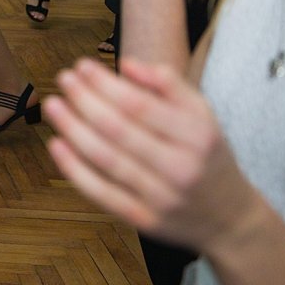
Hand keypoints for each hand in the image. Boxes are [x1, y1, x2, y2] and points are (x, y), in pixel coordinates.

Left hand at [45, 57, 263, 254]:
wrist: (231, 219)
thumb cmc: (207, 157)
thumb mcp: (203, 116)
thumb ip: (169, 85)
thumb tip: (127, 63)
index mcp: (197, 136)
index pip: (140, 105)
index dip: (105, 84)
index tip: (82, 66)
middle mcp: (181, 168)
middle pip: (119, 130)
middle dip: (84, 100)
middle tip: (63, 79)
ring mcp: (162, 198)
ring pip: (106, 160)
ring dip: (72, 129)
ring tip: (53, 105)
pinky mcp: (145, 221)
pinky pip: (102, 193)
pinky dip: (75, 169)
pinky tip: (56, 144)